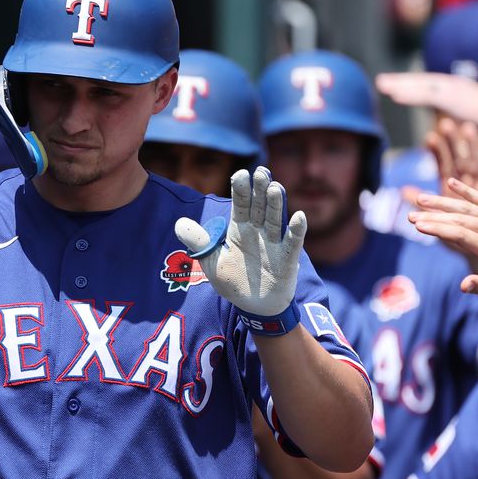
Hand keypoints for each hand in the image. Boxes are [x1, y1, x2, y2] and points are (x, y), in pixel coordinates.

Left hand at [175, 167, 306, 317]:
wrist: (254, 306)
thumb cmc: (234, 281)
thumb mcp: (211, 262)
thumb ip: (198, 242)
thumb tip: (178, 223)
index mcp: (239, 229)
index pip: (241, 205)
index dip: (241, 190)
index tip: (240, 174)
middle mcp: (258, 232)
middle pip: (259, 207)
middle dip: (260, 190)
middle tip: (261, 172)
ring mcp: (274, 244)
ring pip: (275, 221)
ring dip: (276, 205)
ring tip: (275, 187)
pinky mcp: (287, 259)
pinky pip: (292, 243)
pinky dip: (296, 231)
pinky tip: (299, 217)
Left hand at [376, 72, 477, 130]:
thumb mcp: (470, 117)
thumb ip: (457, 117)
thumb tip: (445, 124)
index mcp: (457, 88)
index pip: (429, 85)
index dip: (412, 84)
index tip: (394, 86)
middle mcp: (453, 85)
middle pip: (422, 82)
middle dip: (401, 81)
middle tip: (380, 81)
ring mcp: (453, 89)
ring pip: (421, 86)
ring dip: (400, 85)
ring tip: (382, 86)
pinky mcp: (453, 98)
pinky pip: (427, 96)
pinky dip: (410, 95)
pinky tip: (395, 96)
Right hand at [428, 119, 477, 274]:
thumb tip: (462, 285)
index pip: (461, 235)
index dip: (439, 229)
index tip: (418, 226)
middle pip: (460, 220)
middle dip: (433, 216)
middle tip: (410, 215)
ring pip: (467, 208)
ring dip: (443, 202)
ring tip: (420, 199)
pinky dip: (467, 191)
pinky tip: (451, 182)